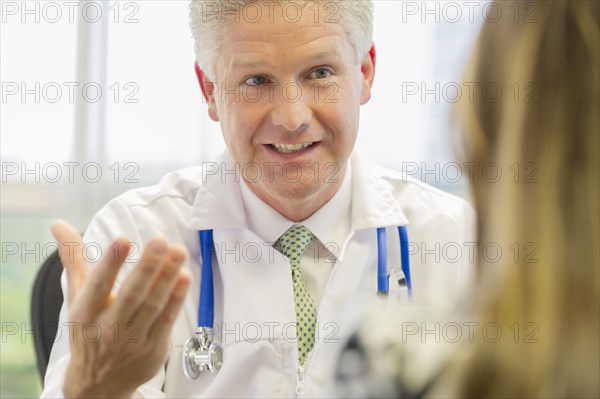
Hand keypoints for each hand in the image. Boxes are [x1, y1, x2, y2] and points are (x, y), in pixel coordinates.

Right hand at [50, 220, 190, 397]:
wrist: (98, 384)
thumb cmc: (89, 330)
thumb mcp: (77, 295)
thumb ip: (73, 258)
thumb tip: (59, 224)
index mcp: (85, 312)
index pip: (98, 285)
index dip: (111, 262)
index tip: (123, 239)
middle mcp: (108, 328)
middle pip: (131, 295)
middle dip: (147, 267)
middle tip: (160, 241)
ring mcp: (132, 340)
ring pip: (152, 306)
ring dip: (167, 278)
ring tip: (178, 252)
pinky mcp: (153, 348)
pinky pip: (167, 320)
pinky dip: (176, 299)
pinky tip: (185, 277)